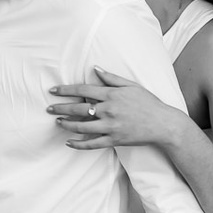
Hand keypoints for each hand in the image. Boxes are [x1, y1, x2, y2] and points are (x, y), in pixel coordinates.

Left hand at [47, 69, 183, 150]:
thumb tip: (95, 69)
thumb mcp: (131, 85)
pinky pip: (92, 143)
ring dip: (67, 124)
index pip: (83, 91)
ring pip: (82, 127)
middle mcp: (109, 110)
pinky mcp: (114, 140)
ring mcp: (111, 126)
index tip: (54, 91)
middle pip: (78, 109)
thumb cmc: (148, 103)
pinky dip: (79, 144)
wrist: (163, 124)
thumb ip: (112, 78)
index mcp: (112, 95)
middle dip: (61, 108)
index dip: (66, 90)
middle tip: (49, 109)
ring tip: (57, 122)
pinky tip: (69, 142)